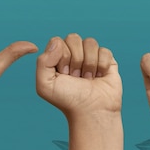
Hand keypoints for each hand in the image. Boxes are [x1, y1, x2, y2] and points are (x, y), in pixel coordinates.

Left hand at [36, 34, 123, 149]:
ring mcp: (90, 55)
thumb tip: (57, 42)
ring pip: (90, 42)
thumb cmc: (67, 100)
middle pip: (73, 37)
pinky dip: (102, 66)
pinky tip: (99, 77)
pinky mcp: (106, 60)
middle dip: (75, 59)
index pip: (58, 41)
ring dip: (89, 64)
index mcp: (56, 56)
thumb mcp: (45, 85)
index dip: (61, 57)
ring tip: (87, 78)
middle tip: (76, 77)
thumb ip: (43, 61)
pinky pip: (105, 51)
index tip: (64, 74)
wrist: (91, 112)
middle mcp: (73, 53)